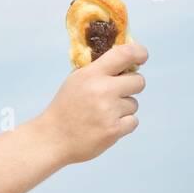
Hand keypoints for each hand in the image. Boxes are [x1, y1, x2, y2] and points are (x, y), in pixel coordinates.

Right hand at [33, 42, 147, 164]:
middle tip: (116, 95)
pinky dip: (123, 125)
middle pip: (139, 81)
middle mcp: (102, 90)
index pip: (125, 54)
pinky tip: (106, 126)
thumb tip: (125, 58)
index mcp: (91, 74)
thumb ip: (98, 69)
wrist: (51, 139)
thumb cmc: (65, 108)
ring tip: (102, 116)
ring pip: (134, 104)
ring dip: (123, 109)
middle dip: (131, 87)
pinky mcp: (113, 130)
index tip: (142, 57)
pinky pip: (133, 121)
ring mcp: (109, 111)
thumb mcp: (75, 81)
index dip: (139, 53)